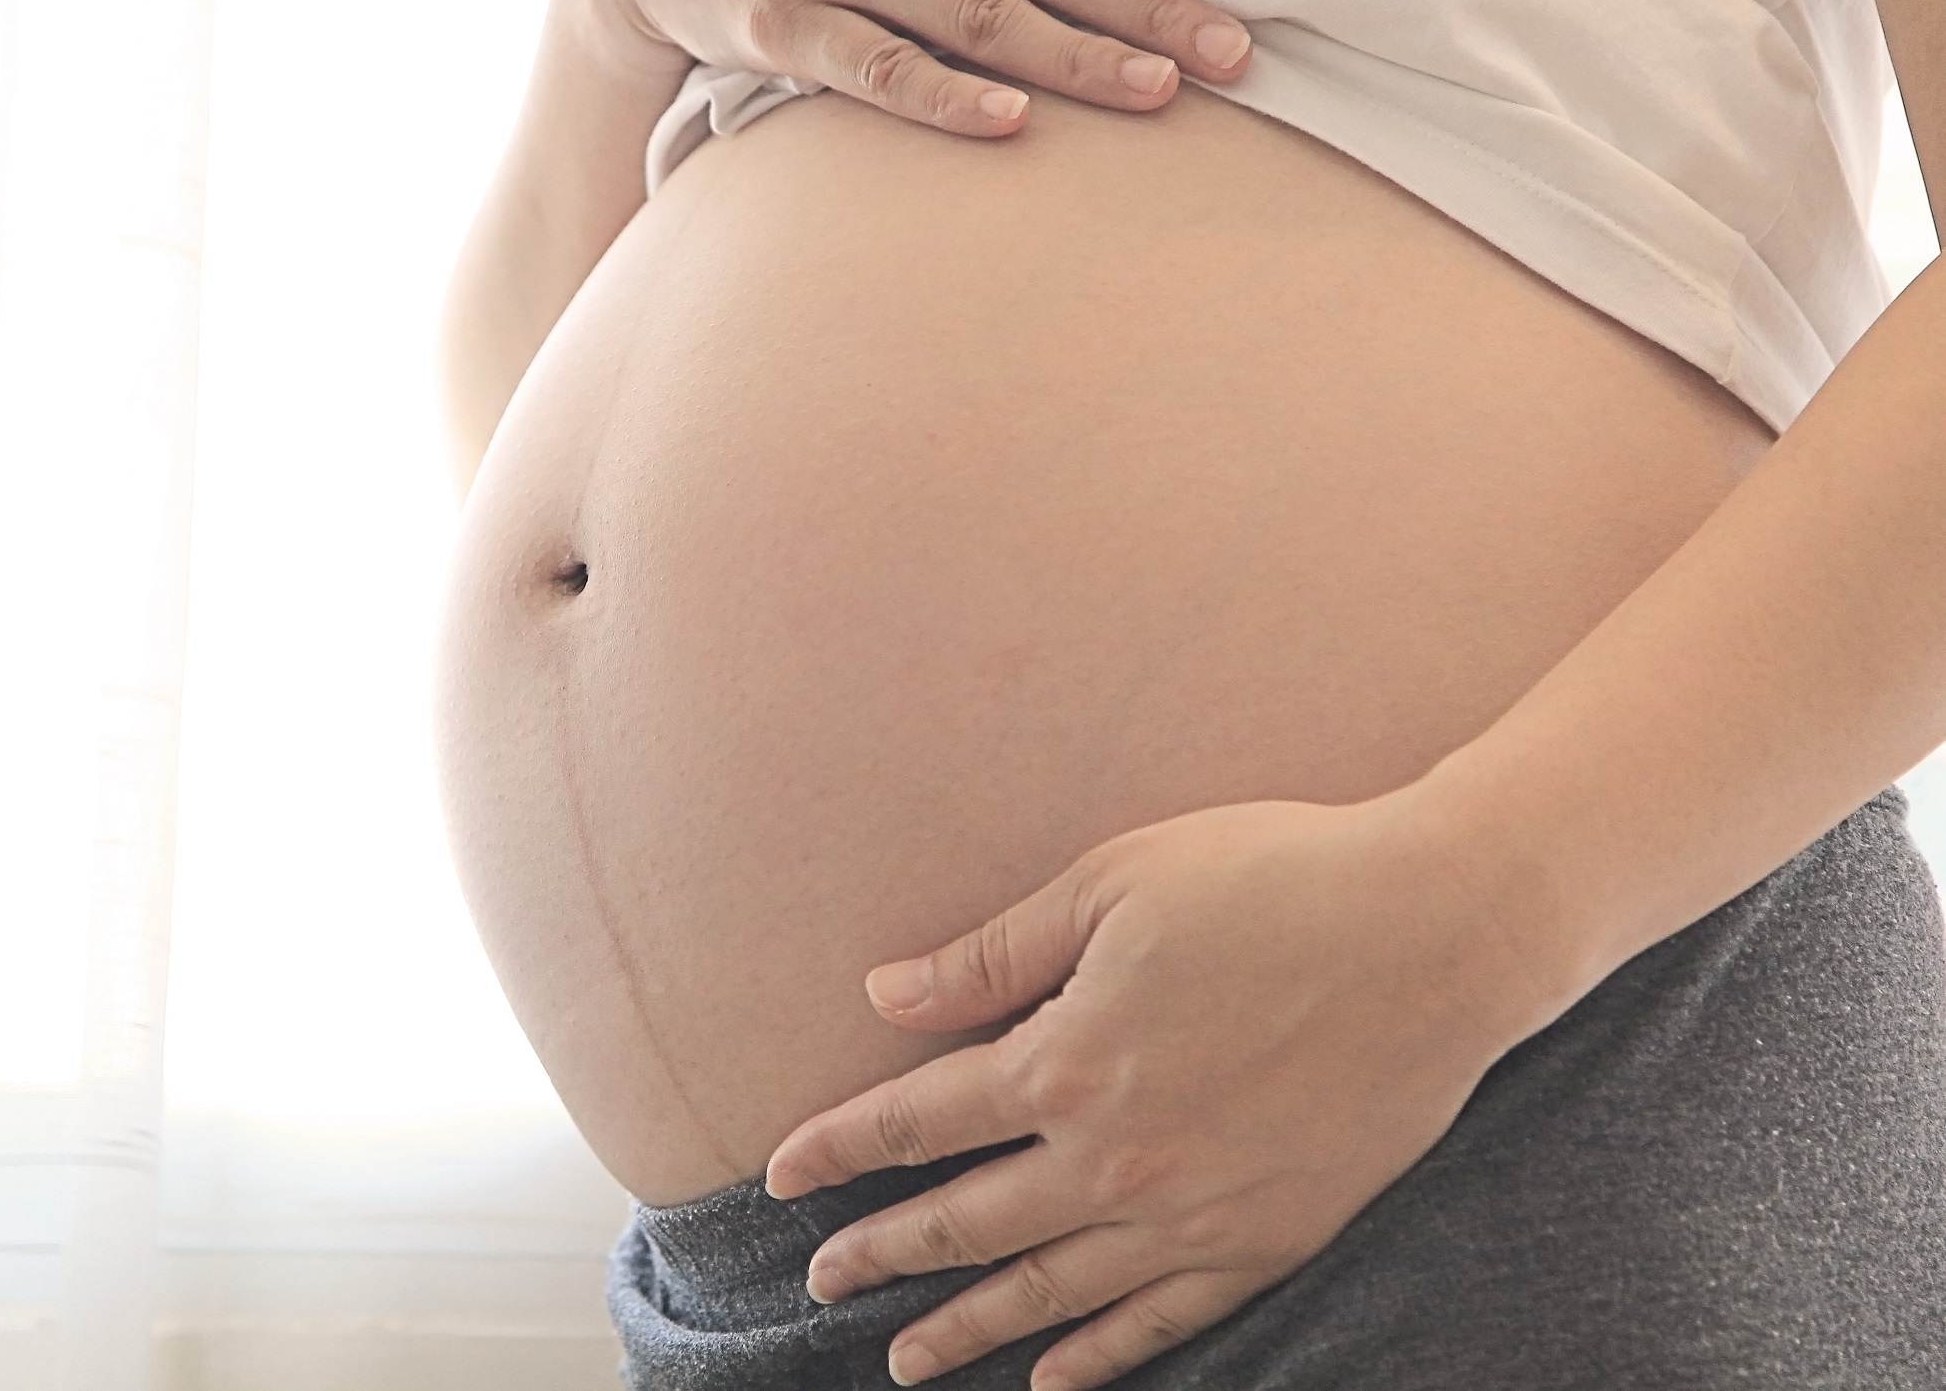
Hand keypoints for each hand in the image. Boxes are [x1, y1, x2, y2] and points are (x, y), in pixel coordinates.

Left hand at [764, 793, 1562, 1389]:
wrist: (1440, 931)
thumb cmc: (1272, 878)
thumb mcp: (1111, 885)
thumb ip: (992, 958)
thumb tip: (884, 997)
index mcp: (1063, 1061)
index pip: (916, 1121)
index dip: (840, 1150)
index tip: (780, 1176)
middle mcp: (1114, 1157)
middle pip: (965, 1222)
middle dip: (882, 1254)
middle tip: (821, 1284)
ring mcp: (1193, 1212)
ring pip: (1050, 1291)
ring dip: (968, 1327)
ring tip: (905, 1359)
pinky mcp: (1270, 1238)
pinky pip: (1163, 1321)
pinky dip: (1100, 1358)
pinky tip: (1056, 1381)